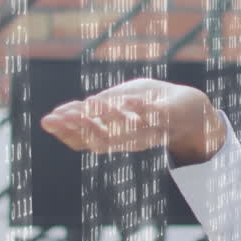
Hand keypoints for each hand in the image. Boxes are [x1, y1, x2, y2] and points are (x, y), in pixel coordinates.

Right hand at [39, 78, 225, 163]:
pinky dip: (142, 109)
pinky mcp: (171, 117)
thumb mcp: (118, 103)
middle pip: (101, 139)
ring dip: (107, 117)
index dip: (66, 133)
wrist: (192, 110)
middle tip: (61, 115)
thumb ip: (95, 110)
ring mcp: (152, 130)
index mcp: (114, 136)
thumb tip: (57, 113)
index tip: (48, 120)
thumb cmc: (151, 104)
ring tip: (88, 104)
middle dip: (80, 126)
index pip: (85, 140)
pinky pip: (156, 115)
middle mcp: (130, 139)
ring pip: (126, 130)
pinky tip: (126, 99)